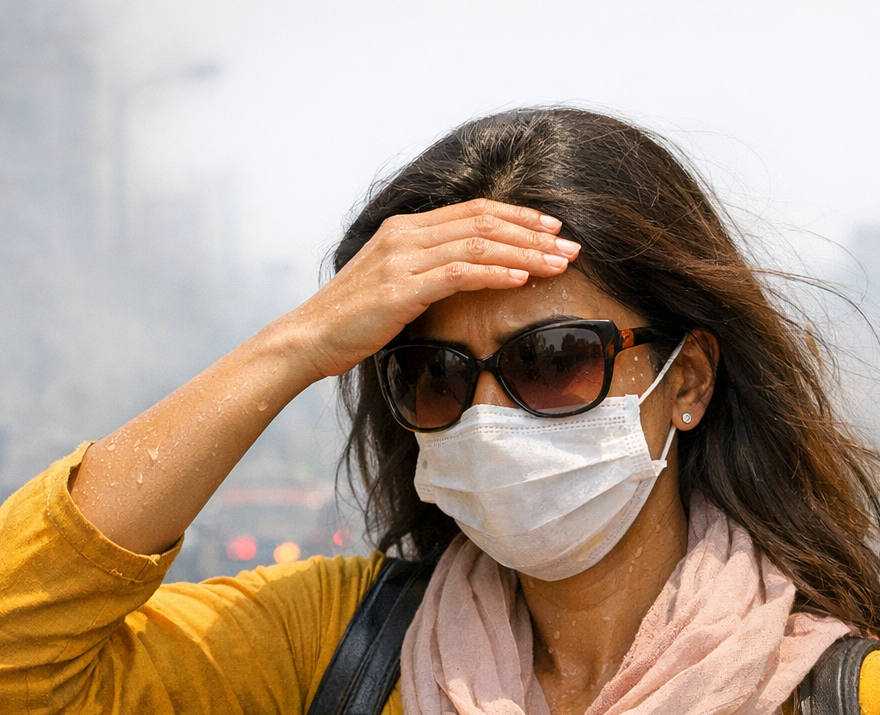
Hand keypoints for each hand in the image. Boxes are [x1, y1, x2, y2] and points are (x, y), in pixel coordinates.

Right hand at [274, 198, 580, 379]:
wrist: (308, 339)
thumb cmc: (350, 320)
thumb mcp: (391, 285)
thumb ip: (425, 272)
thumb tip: (466, 277)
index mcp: (404, 228)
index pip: (473, 210)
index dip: (517, 216)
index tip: (552, 227)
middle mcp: (404, 234)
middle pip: (483, 221)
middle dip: (533, 232)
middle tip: (571, 245)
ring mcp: (402, 258)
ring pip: (479, 244)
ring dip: (526, 253)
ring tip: (560, 264)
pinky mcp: (401, 288)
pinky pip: (459, 273)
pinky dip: (496, 273)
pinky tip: (522, 279)